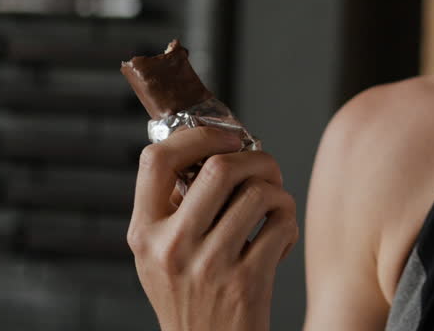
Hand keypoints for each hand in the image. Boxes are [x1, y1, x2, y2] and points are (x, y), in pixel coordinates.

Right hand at [127, 126, 299, 330]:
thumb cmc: (191, 298)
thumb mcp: (161, 256)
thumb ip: (174, 209)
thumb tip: (210, 150)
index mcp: (144, 234)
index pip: (157, 160)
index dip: (197, 135)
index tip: (226, 138)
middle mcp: (171, 247)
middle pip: (220, 167)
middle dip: (257, 158)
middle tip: (268, 170)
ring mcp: (208, 265)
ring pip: (259, 193)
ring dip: (279, 194)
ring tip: (275, 210)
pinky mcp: (245, 282)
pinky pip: (281, 224)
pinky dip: (288, 225)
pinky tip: (278, 242)